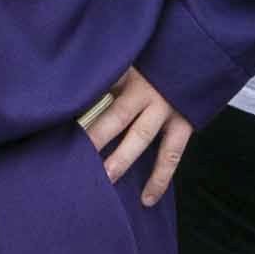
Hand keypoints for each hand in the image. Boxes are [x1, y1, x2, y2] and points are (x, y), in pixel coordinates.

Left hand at [84, 66, 192, 208]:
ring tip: (103, 181)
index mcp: (129, 73)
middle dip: (94, 138)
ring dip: (121, 160)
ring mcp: (166, 109)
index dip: (79, 104)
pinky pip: (170, 156)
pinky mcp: (184, 123)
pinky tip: (147, 199)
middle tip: (71, 159)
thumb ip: (108, 74)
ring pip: (140, 138)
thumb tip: (73, 89)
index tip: (56, 120)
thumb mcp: (130, 59)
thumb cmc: (157, 59)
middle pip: (115, 117)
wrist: (198, 53)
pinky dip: (159, 179)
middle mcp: (147, 92)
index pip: (99, 88)